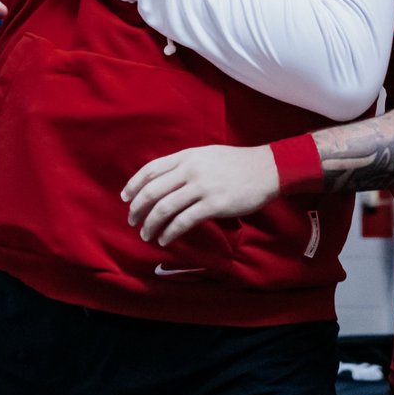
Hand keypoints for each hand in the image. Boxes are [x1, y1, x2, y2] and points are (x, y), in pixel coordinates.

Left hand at [121, 145, 280, 245]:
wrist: (267, 169)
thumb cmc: (237, 163)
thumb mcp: (207, 155)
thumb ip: (186, 164)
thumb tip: (164, 180)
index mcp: (187, 156)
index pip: (151, 169)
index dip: (134, 185)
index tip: (126, 198)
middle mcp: (191, 170)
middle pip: (153, 190)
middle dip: (138, 209)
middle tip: (132, 221)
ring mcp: (202, 187)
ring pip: (165, 208)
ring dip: (151, 224)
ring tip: (147, 235)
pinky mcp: (214, 204)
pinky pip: (184, 221)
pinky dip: (170, 232)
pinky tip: (165, 239)